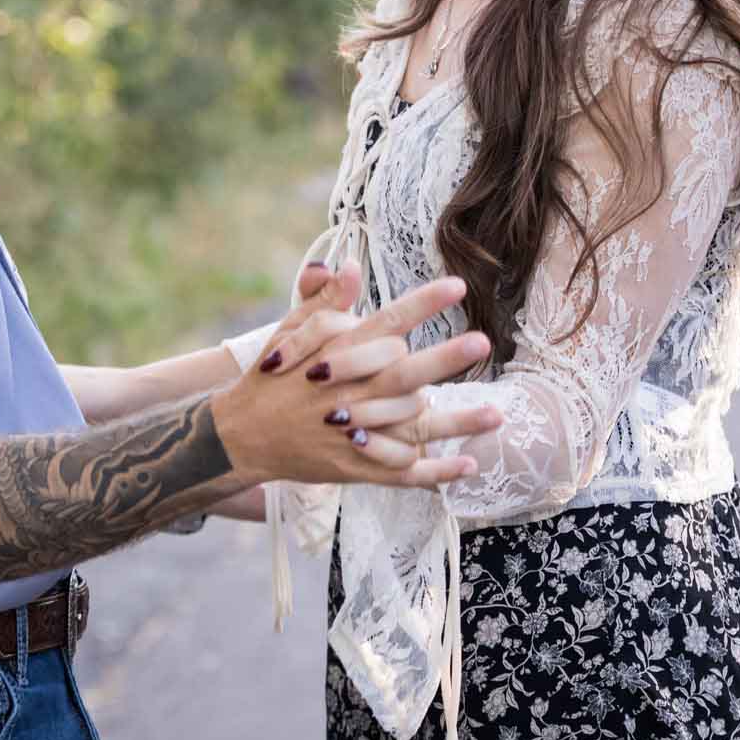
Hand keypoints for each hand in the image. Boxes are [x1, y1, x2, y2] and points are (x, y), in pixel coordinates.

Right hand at [210, 272, 501, 488]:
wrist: (240, 437)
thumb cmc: (271, 378)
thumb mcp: (288, 332)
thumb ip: (323, 301)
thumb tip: (350, 266)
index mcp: (336, 355)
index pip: (385, 323)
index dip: (421, 304)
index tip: (456, 286)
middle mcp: (350, 393)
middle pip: (404, 373)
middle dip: (443, 357)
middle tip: (481, 341)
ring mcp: (354, 433)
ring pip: (412, 427)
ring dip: (457, 422)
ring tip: (498, 414)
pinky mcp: (355, 467)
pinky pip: (402, 472)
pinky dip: (436, 473)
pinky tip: (469, 466)